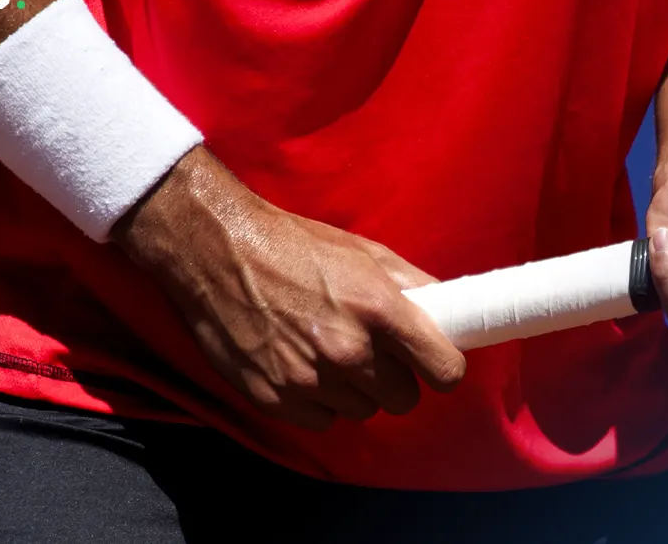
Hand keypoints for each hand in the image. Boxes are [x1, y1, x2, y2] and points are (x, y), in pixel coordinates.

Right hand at [113, 149, 465, 430]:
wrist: (216, 251)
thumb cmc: (294, 246)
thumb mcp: (364, 252)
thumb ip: (414, 286)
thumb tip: (450, 310)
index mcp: (380, 310)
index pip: (445, 370)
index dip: (442, 368)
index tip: (432, 362)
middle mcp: (348, 351)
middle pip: (404, 399)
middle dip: (394, 378)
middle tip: (371, 350)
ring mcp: (310, 380)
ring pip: (363, 411)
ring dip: (354, 390)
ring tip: (328, 353)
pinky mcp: (275, 399)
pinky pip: (322, 420)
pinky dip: (317, 401)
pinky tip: (301, 367)